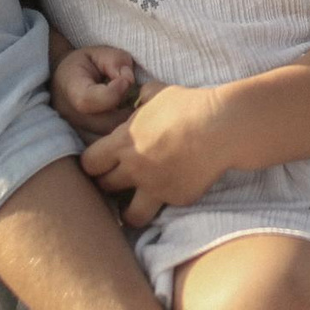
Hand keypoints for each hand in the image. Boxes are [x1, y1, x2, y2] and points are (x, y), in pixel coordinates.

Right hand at [50, 43, 139, 137]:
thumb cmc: (87, 65)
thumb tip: (129, 81)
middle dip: (128, 114)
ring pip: (109, 142)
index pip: (88, 101)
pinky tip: (130, 127)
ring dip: (127, 130)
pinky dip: (123, 141)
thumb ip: (116, 62)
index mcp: (70, 90)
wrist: (65, 80)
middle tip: (141, 102)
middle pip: (105, 126)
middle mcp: (68, 116)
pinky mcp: (83, 146)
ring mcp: (74, 134)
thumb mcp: (100, 53)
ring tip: (136, 114)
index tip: (125, 81)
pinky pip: (108, 151)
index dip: (113, 93)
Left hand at [80, 80, 218, 226]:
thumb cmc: (188, 106)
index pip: (89, 163)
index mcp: (123, 143)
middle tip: (119, 180)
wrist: (220, 127)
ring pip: (130, 215)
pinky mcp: (177, 198)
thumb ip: (141, 101)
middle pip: (104, 188)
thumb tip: (139, 98)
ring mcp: (155, 188)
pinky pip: (165, 207)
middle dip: (109, 184)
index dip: (93, 163)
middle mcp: (134, 170)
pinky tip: (173, 189)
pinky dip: (165, 201)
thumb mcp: (158, 94)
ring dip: (129, 211)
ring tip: (135, 206)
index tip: (102, 162)